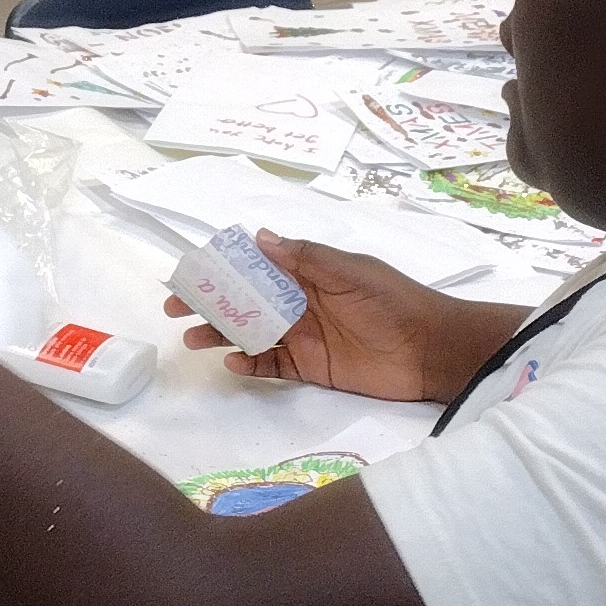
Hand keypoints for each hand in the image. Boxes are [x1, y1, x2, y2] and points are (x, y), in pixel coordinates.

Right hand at [166, 232, 518, 402]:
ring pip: (250, 333)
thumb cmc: (392, 302)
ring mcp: (301, 336)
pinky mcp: (309, 368)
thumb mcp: (349, 271)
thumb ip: (304, 258)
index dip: (223, 267)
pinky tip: (230, 363)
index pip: (256, 266)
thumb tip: (259, 237)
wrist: (430, 350)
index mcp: (307, 273)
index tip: (191, 270)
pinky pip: (270, 365)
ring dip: (220, 333)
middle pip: (244, 301)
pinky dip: (248, 364)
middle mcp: (298, 303)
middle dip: (209, 302)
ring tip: (193, 338)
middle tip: (175, 308)